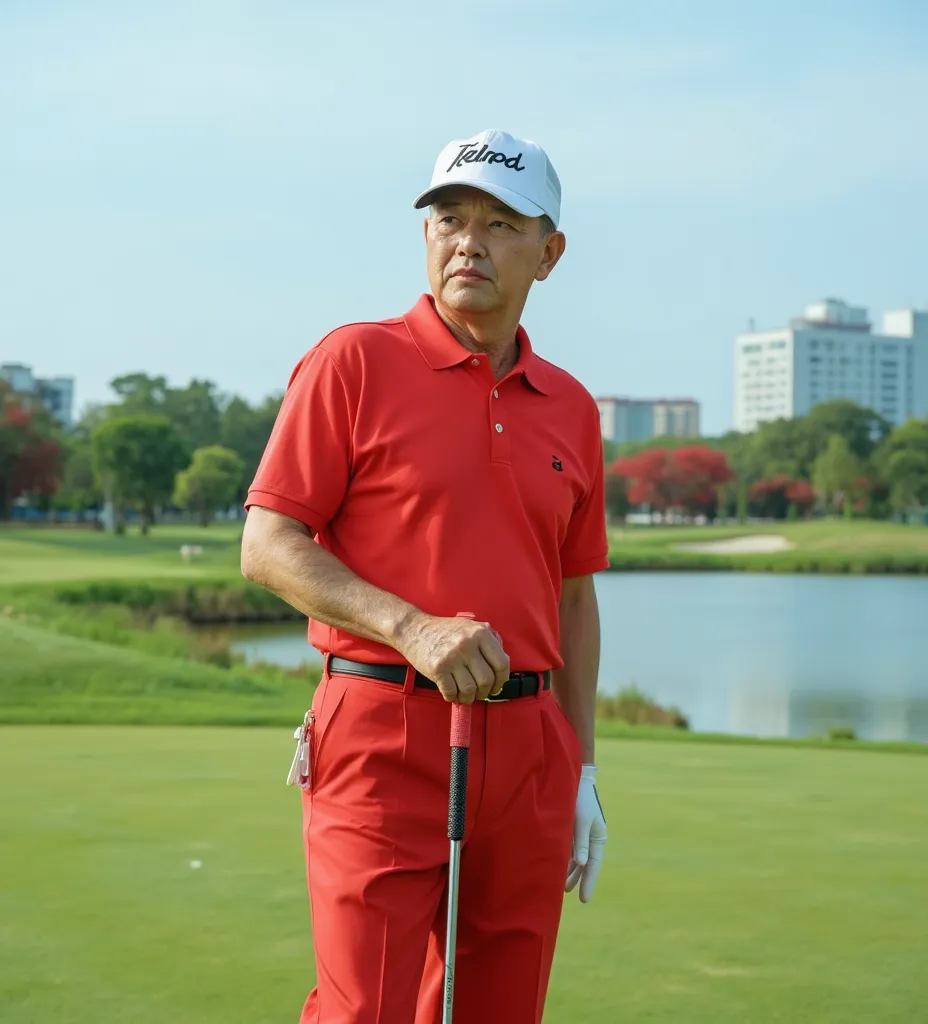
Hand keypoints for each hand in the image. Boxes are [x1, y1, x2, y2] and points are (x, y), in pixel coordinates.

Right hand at [395, 612, 509, 703]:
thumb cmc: (444, 630)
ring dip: (469, 697)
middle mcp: (467, 644)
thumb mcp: (471, 626)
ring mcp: (452, 657)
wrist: (414, 628)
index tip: (497, 686)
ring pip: (470, 689)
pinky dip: (453, 697)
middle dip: (485, 692)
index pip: (501, 664)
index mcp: (480, 633)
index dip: (501, 680)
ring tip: (466, 695)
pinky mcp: (437, 668)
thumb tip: (504, 661)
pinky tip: (452, 693)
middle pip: (486, 680)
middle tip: (480, 693)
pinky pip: (451, 692)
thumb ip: (491, 638)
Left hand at [565, 764, 606, 902]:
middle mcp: (591, 838)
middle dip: (580, 879)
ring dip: (571, 871)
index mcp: (598, 838)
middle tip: (573, 895)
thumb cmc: (580, 799)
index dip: (589, 882)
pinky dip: (566, 860)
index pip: (594, 865)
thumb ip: (580, 842)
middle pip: (587, 864)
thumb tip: (582, 864)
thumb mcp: (581, 820)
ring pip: (578, 859)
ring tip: (562, 886)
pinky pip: (570, 850)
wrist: (575, 779)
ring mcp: (582, 834)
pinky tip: (558, 867)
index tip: (584, 899)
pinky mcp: (573, 829)